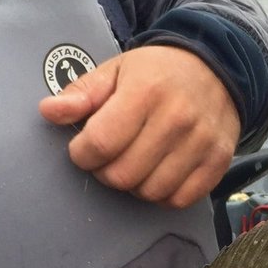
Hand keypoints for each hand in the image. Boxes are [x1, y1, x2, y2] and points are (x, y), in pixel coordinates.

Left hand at [39, 45, 240, 208]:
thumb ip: (81, 93)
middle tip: (109, 157)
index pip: (100, 144)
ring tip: (135, 164)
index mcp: (145, 92)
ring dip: (135, 185)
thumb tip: (49, 111)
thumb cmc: (159, 72)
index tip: (84, 148)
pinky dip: (163, 195)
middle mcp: (176, 118)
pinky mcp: (217, 161)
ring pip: (150, 191)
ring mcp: (200, 142)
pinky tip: (158, 174)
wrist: (217, 68)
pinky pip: (180, 199)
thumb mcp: (115, 71)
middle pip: (123, 174)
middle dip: (105, 172)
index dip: (82, 154)